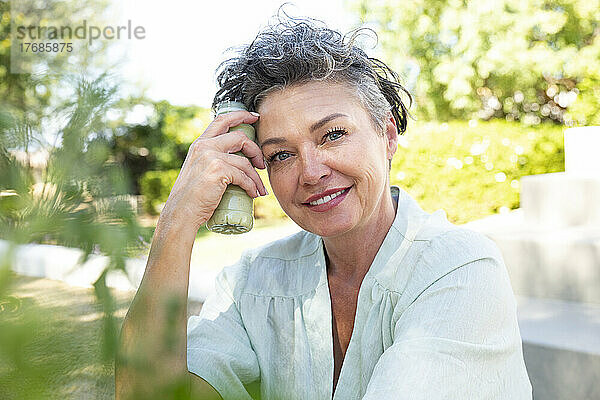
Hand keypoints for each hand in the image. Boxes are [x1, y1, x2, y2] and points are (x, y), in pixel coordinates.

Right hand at [160, 110, 266, 232]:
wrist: (181, 212)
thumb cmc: (192, 196)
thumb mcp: (199, 170)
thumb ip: (212, 159)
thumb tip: (236, 161)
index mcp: (200, 143)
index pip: (222, 120)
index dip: (241, 115)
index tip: (255, 117)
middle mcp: (204, 146)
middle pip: (240, 137)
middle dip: (256, 150)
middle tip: (262, 165)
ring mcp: (211, 156)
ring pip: (245, 161)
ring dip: (256, 177)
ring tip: (260, 188)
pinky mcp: (218, 170)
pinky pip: (244, 176)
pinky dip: (252, 186)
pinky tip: (253, 194)